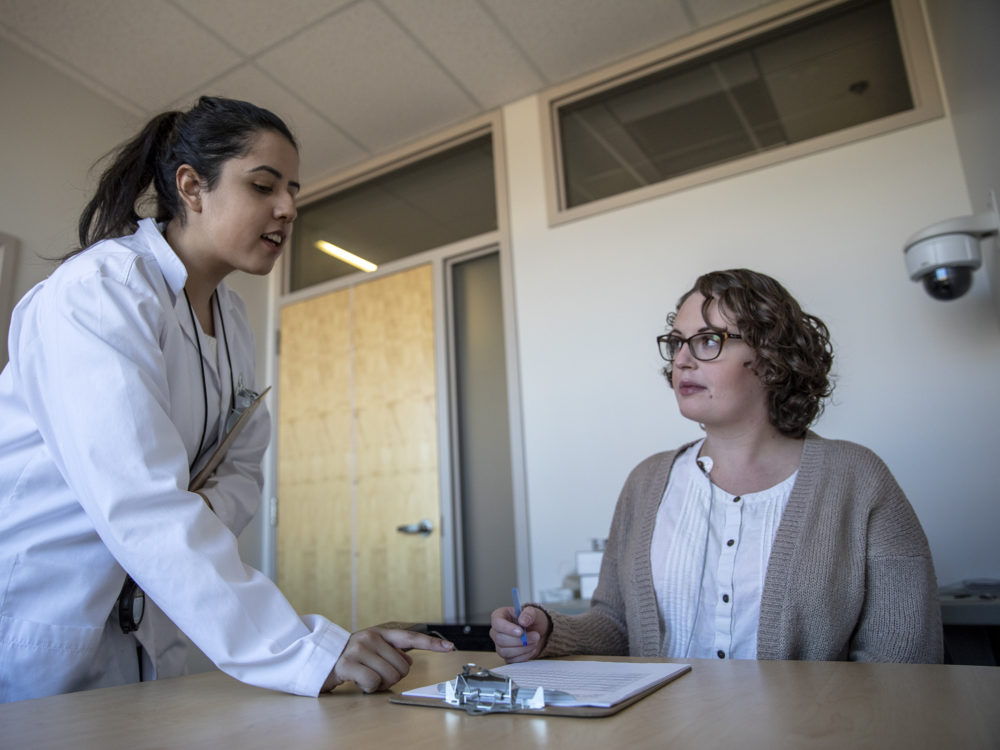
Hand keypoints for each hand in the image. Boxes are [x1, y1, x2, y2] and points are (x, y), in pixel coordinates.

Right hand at [323, 627, 453, 692]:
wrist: (321, 659)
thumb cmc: (352, 657)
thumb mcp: (373, 650)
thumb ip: (392, 652)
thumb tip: (409, 661)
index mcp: (381, 633)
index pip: (411, 638)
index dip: (432, 644)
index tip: (449, 647)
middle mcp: (371, 637)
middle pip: (402, 667)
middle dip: (394, 676)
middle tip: (378, 674)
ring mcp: (358, 649)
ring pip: (390, 675)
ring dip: (381, 683)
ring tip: (367, 676)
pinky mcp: (347, 664)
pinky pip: (373, 682)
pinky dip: (370, 688)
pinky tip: (360, 682)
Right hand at [490, 604, 548, 662]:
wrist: (537, 631)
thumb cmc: (531, 620)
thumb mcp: (533, 612)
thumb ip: (529, 614)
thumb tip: (522, 621)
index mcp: (499, 616)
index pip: (497, 623)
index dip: (508, 629)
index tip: (521, 632)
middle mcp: (496, 631)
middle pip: (500, 640)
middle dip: (520, 640)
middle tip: (535, 636)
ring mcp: (499, 645)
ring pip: (504, 652)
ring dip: (523, 649)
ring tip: (534, 642)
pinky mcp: (506, 656)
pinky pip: (511, 660)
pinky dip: (524, 656)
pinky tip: (531, 649)